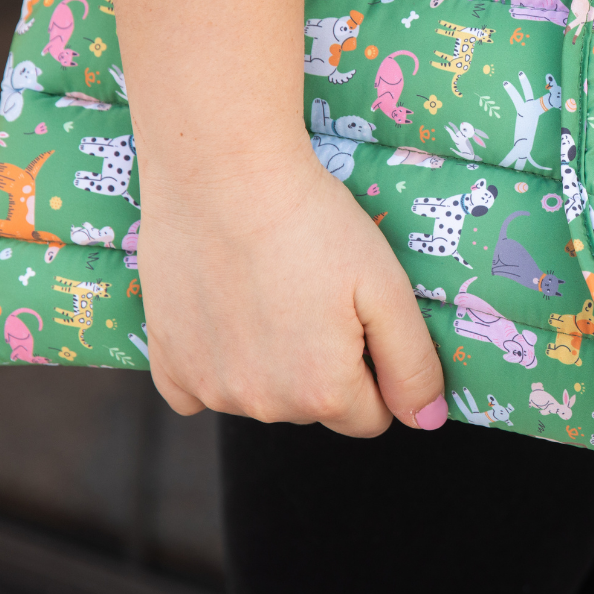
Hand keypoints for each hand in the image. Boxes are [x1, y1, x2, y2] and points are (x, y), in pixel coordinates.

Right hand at [139, 147, 445, 435]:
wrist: (225, 173)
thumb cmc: (314, 223)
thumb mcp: (387, 287)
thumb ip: (412, 364)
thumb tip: (427, 420)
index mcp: (323, 392)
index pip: (371, 416)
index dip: (375, 368)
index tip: (358, 315)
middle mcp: (263, 405)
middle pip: (314, 406)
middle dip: (325, 364)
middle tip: (314, 291)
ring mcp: (208, 388)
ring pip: (261, 395)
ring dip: (272, 361)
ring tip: (270, 288)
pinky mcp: (166, 361)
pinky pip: (198, 388)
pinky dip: (216, 360)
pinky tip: (225, 308)